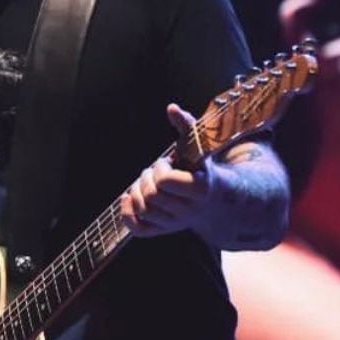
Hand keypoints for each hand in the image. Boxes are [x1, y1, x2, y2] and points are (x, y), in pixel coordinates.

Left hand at [121, 103, 214, 237]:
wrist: (212, 198)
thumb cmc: (200, 167)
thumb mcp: (197, 145)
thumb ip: (186, 124)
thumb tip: (171, 108)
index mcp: (199, 189)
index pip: (164, 183)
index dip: (159, 170)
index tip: (166, 164)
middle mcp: (189, 212)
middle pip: (151, 196)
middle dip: (146, 178)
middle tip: (154, 171)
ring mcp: (176, 224)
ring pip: (143, 210)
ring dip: (137, 192)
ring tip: (147, 183)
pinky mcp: (164, 231)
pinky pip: (139, 230)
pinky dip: (127, 215)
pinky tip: (128, 198)